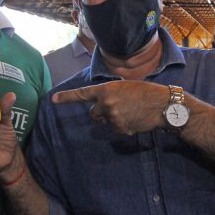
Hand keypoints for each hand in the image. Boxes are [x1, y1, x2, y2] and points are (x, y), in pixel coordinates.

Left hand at [52, 81, 169, 134]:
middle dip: (100, 112)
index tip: (53, 100)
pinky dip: (123, 126)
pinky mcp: (120, 129)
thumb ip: (110, 92)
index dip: (66, 97)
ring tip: (129, 112)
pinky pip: (115, 129)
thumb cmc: (145, 92)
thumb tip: (103, 101)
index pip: (82, 94)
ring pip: (105, 121)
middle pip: (93, 113)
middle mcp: (106, 104)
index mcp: (106, 90)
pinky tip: (134, 119)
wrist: (161, 104)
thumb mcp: (124, 86)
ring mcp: (112, 118)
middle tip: (115, 107)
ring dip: (112, 119)